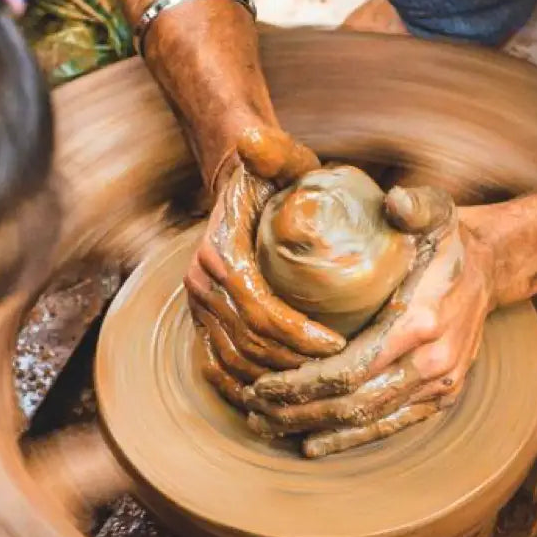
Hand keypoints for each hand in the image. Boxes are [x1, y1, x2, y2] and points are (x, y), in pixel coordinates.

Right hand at [185, 126, 345, 408]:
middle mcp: (200, 283)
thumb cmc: (268, 176)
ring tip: (315, 386)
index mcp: (219, 253)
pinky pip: (216, 365)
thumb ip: (274, 151)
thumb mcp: (278, 158)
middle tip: (337, 372)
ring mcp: (198, 305)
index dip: (298, 334)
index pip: (259, 308)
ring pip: (233, 361)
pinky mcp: (201, 319)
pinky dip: (243, 387)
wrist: (235, 185)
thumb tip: (252, 138)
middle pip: (248, 343)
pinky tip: (274, 398)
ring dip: (274, 380)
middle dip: (293, 365)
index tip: (338, 344)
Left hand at [243, 186, 496, 456]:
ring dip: (316, 429)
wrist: (491, 269)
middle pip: (352, 403)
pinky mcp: (440, 397)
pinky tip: (314, 443)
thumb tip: (394, 200)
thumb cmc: (448, 240)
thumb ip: (415, 205)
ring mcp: (439, 385)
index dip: (302, 384)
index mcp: (421, 321)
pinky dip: (350, 439)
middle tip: (253, 411)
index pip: (351, 368)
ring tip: (269, 426)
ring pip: (368, 421)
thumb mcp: (436, 210)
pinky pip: (392, 426)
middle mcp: (432, 362)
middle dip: (297, 412)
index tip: (262, 384)